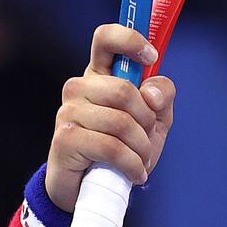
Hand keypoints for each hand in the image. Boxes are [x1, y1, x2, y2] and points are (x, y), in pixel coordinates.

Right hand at [45, 24, 175, 211]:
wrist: (94, 187)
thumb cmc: (124, 147)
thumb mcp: (154, 120)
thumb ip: (162, 97)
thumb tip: (151, 93)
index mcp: (101, 74)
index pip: (105, 38)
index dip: (130, 39)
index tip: (151, 56)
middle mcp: (80, 87)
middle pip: (124, 90)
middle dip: (146, 120)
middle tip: (147, 139)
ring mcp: (68, 111)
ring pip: (120, 122)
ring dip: (141, 148)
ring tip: (141, 161)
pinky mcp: (65, 138)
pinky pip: (111, 148)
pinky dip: (132, 164)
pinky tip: (135, 173)